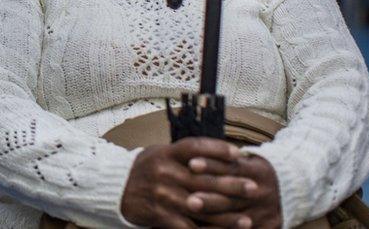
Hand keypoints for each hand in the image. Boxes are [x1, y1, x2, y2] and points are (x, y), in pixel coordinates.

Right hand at [120, 138, 257, 228]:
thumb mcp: (160, 153)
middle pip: (204, 179)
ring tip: (248, 220)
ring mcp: (162, 195)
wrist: (114, 188)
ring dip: (226, 216)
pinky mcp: (160, 215)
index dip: (218, 149)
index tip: (240, 155)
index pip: (196, 147)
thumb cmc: (145, 169)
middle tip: (254, 188)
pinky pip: (188, 227)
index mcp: (166, 153)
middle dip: (232, 185)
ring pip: (200, 207)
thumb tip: (221, 152)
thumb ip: (185, 154)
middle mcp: (165, 172)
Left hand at [186, 154, 281, 228]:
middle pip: (232, 198)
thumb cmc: (253, 171)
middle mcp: (262, 193)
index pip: (230, 168)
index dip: (211, 166)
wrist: (291, 189)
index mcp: (257, 172)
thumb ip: (224, 160)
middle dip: (210, 201)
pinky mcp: (268, 228)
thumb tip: (190, 158)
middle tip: (189, 201)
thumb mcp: (246, 161)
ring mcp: (265, 214)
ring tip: (196, 219)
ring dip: (215, 221)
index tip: (191, 164)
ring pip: (237, 220)